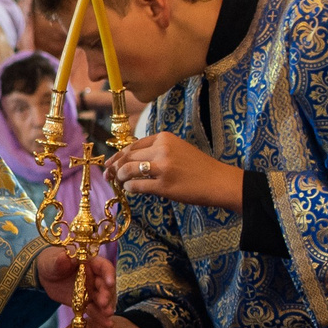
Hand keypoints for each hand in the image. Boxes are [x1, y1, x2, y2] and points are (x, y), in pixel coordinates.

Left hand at [33, 245, 115, 325]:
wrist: (46, 275)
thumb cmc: (51, 262)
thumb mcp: (53, 261)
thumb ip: (59, 261)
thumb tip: (63, 257)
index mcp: (90, 263)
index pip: (104, 267)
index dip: (108, 274)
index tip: (110, 283)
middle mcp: (95, 277)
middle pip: (105, 286)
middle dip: (106, 294)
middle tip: (103, 304)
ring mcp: (92, 291)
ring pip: (102, 299)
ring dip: (106, 307)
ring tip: (108, 316)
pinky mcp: (86, 302)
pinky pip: (94, 310)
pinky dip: (100, 317)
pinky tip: (107, 324)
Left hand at [113, 133, 245, 211]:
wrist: (218, 181)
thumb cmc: (199, 167)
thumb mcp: (178, 149)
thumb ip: (157, 150)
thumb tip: (130, 160)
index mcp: (164, 138)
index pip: (133, 145)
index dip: (118, 155)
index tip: (110, 163)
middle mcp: (161, 149)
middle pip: (128, 157)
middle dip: (114, 167)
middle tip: (108, 175)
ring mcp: (162, 167)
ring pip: (128, 170)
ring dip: (120, 178)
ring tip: (120, 183)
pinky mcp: (163, 185)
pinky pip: (136, 185)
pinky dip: (129, 188)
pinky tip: (131, 189)